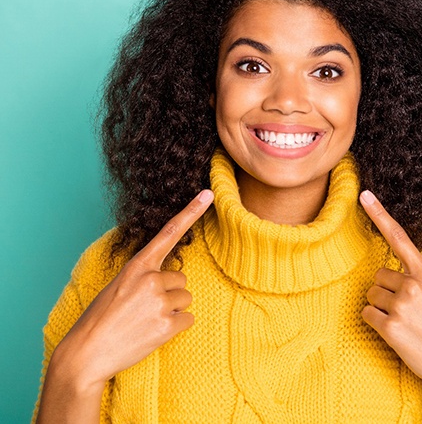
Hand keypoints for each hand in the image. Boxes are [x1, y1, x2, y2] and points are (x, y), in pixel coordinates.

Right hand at [52, 189, 213, 388]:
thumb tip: (167, 275)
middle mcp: (151, 278)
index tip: (207, 195)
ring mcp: (159, 301)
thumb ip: (143, 274)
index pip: (169, 232)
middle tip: (145, 308)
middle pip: (181, 278)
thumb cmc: (100, 318)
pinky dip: (175, 327)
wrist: (86, 354)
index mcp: (137, 265)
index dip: (191, 211)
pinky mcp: (166, 325)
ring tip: (146, 320)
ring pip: (185, 298)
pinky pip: (187, 319)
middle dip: (169, 292)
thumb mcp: (118, 285)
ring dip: (172, 309)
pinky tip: (154, 332)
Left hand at [359, 190, 421, 416]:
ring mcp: (402, 306)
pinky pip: (367, 314)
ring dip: (381, 308)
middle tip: (407, 311)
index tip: (364, 194)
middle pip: (377, 276)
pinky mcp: (390, 327)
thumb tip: (384, 274)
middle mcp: (413, 285)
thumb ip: (415, 279)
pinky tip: (395, 334)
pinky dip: (375, 323)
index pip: (399, 237)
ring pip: (371, 295)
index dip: (380, 214)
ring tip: (404, 323)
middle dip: (385, 291)